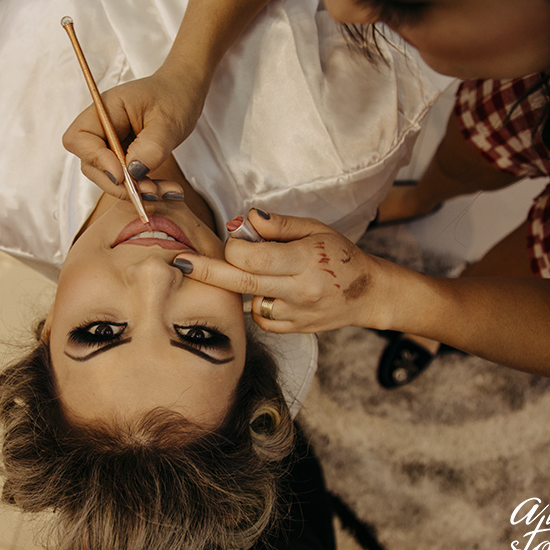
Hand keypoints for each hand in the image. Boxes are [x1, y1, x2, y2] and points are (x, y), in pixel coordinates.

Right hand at [62, 64, 209, 198]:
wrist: (183, 94)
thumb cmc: (174, 98)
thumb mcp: (168, 122)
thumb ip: (151, 147)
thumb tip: (133, 173)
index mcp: (105, 109)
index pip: (80, 138)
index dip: (96, 159)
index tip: (122, 174)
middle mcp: (101, 128)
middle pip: (91, 165)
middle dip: (119, 183)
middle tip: (150, 190)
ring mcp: (109, 145)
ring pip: (109, 178)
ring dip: (135, 190)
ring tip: (167, 190)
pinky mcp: (121, 158)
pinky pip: (125, 180)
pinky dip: (143, 188)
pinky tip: (167, 190)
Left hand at [173, 210, 387, 333]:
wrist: (369, 293)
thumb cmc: (340, 255)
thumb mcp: (315, 228)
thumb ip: (278, 224)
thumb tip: (245, 220)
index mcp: (305, 261)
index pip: (254, 258)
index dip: (233, 246)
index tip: (231, 236)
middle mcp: (299, 291)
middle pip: (241, 282)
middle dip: (207, 271)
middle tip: (180, 262)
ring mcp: (295, 314)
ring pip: (249, 301)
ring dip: (240, 285)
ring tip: (255, 270)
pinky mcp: (292, 330)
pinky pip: (260, 319)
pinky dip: (256, 303)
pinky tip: (269, 291)